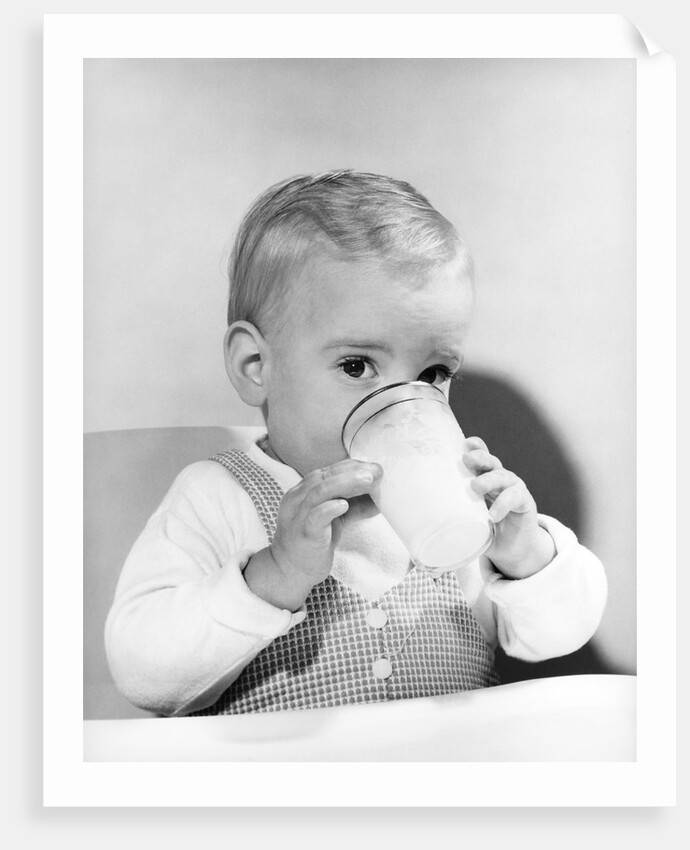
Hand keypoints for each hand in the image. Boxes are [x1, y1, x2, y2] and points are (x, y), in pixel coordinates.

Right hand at [245, 459, 381, 609]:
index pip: (328, 471)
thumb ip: (353, 507)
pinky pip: (314, 517)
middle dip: (352, 470)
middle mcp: (298, 498)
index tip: (374, 467)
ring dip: (345, 482)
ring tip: (368, 480)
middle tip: (376, 471)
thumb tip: (379, 499)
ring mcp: (298, 515)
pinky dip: (330, 508)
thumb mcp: (335, 521)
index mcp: (304, 491)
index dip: (352, 466)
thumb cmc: (312, 543)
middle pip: (324, 476)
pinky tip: (344, 505)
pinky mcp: (303, 533)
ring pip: (319, 491)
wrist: (289, 571)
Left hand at [462, 436, 555, 578]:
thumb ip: (451, 517)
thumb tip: (420, 524)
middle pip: (491, 462)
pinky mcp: (524, 502)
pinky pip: (515, 497)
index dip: (475, 447)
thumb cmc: (485, 530)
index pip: (480, 458)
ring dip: (490, 479)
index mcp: (484, 478)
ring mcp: (514, 488)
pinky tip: (493, 514)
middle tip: (467, 460)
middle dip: (479, 457)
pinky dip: (503, 504)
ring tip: (476, 486)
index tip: (464, 443)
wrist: (512, 550)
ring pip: (503, 476)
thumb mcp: (466, 520)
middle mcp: (499, 479)